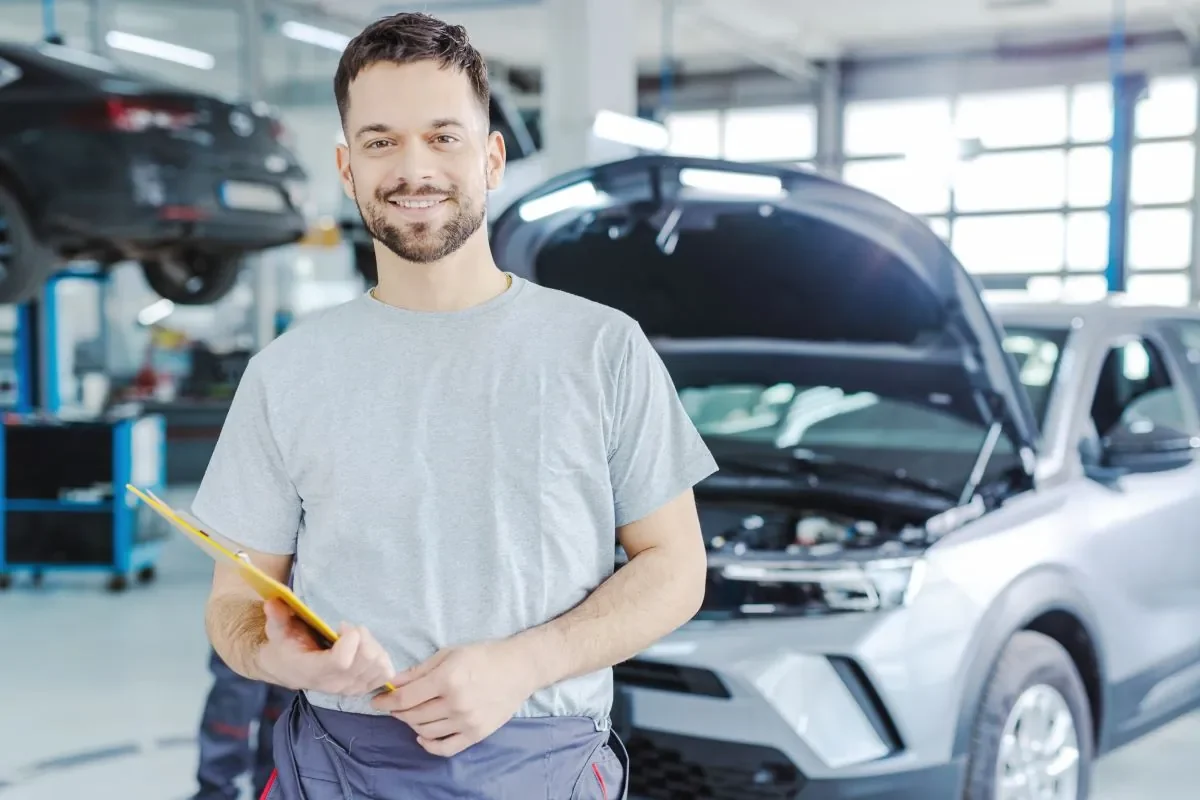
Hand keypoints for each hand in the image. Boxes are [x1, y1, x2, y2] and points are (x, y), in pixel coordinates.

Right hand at [259, 598, 394, 695]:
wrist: (288, 669)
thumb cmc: (285, 646)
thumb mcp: (277, 630)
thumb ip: (277, 617)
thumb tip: (273, 602)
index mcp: (314, 671)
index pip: (343, 661)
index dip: (350, 638)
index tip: (342, 625)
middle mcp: (334, 684)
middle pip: (367, 660)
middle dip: (363, 637)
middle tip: (350, 629)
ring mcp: (350, 689)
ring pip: (379, 665)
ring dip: (373, 645)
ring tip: (358, 639)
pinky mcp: (362, 688)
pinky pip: (385, 673)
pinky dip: (382, 658)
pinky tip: (367, 649)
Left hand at [370, 640, 537, 756]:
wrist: (518, 668)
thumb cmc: (483, 656)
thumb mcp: (449, 654)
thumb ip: (418, 671)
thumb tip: (392, 683)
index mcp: (447, 679)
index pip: (406, 698)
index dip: (386, 701)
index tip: (376, 701)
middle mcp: (456, 703)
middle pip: (413, 715)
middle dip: (397, 712)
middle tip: (393, 706)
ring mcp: (467, 721)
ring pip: (426, 731)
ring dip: (411, 724)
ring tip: (410, 714)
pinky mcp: (476, 734)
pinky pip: (445, 748)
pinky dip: (429, 745)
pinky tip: (422, 735)